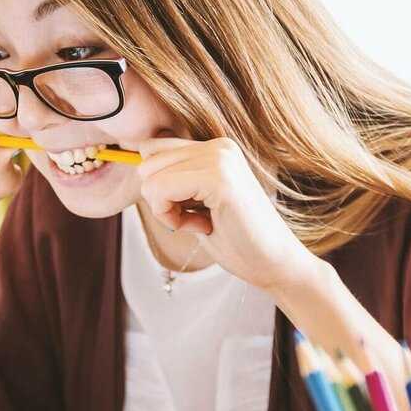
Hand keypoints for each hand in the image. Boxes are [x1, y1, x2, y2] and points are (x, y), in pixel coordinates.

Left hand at [137, 137, 317, 291]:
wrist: (274, 264)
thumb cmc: (236, 239)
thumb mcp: (199, 202)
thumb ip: (176, 179)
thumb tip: (136, 163)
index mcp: (216, 147)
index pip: (152, 149)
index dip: (159, 186)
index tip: (188, 209)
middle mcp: (219, 146)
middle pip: (146, 161)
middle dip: (160, 198)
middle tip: (194, 218)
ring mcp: (220, 159)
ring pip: (149, 177)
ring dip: (166, 209)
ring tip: (200, 222)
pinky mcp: (219, 179)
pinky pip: (161, 191)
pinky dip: (170, 217)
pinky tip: (201, 226)